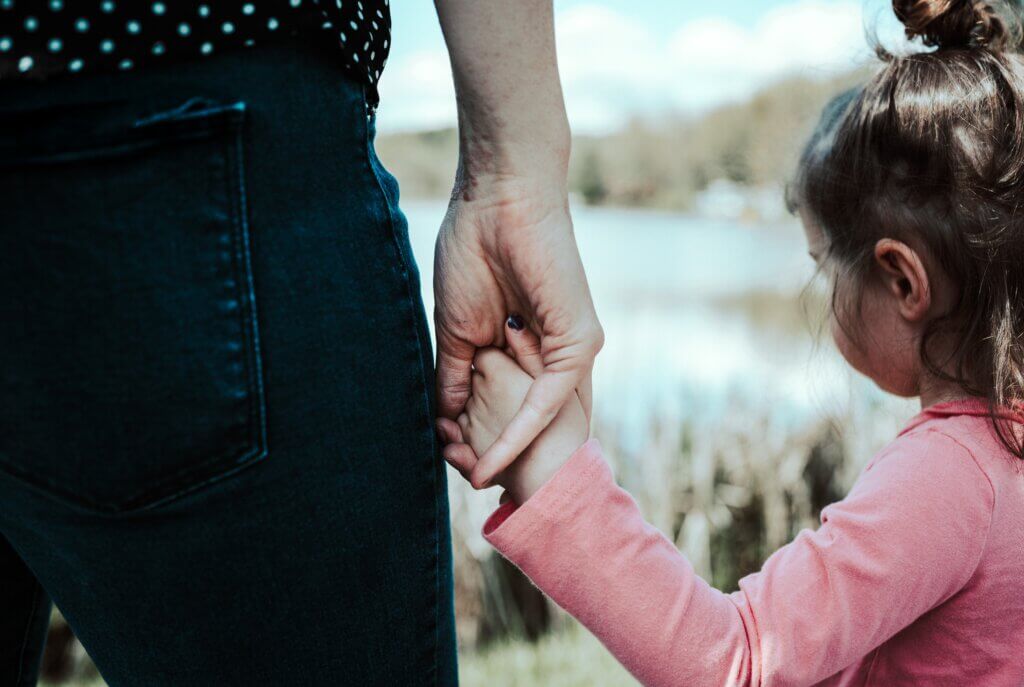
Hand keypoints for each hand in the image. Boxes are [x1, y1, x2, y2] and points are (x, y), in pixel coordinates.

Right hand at [434, 175, 602, 488]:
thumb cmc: (472, 252)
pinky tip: (488, 460)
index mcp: (528, 349)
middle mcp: (555, 354)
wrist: (494, 199)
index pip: (511, 408)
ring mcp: (573, 350)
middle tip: (463, 484)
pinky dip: (517, 433)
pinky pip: (547, 400)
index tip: (451, 464)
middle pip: (529, 422)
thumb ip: (455, 377)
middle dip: (495, 455)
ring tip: (469, 482)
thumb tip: (443, 421)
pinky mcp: (581, 343)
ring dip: (503, 453)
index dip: (483, 439)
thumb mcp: (457, 331)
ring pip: (540, 420)